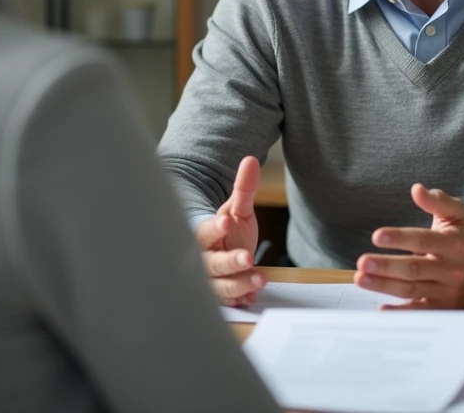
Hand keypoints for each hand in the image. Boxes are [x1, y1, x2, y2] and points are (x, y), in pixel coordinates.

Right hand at [194, 156, 266, 305]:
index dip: (213, 228)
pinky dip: (241, 300)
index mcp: (204, 236)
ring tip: (260, 279)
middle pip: (210, 264)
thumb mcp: (237, 210)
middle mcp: (204, 260)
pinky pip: (230, 303)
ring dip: (239, 285)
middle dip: (228, 262)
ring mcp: (212, 281)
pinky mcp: (223, 297)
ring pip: (220, 287)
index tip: (225, 222)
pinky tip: (252, 298)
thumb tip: (251, 160)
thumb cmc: (227, 231)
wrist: (223, 255)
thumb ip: (244, 188)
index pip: (204, 232)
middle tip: (247, 257)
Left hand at [353, 183, 463, 308]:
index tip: (376, 236)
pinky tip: (381, 308)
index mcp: (453, 243)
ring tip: (361, 279)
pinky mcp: (444, 307)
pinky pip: (421, 311)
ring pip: (413, 290)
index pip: (423, 240)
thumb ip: (437, 201)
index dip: (400, 238)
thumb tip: (416, 189)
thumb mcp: (457, 214)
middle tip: (362, 262)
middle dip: (387, 266)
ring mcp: (447, 290)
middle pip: (415, 269)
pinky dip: (401, 311)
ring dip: (385, 286)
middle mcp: (451, 268)